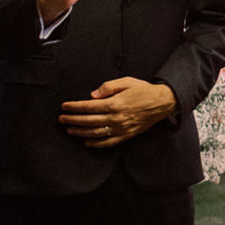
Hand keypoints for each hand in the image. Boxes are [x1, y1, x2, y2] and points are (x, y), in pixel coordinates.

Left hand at [60, 77, 175, 147]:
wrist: (162, 102)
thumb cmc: (144, 91)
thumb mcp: (126, 81)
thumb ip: (108, 86)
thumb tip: (93, 95)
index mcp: (115, 104)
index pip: (88, 107)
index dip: (74, 107)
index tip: (65, 106)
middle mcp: (116, 118)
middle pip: (88, 121)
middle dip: (72, 120)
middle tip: (61, 119)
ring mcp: (121, 128)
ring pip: (95, 133)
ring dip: (80, 132)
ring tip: (69, 129)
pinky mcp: (126, 135)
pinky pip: (107, 142)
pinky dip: (95, 143)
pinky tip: (86, 141)